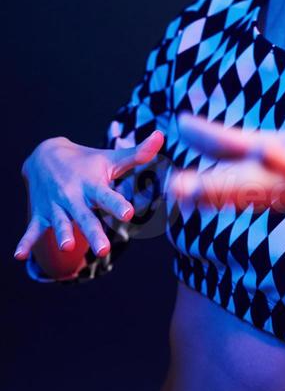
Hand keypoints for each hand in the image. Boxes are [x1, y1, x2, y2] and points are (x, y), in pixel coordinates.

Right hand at [15, 131, 164, 259]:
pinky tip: (18, 255)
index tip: (128, 213)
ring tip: (67, 247)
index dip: (117, 204)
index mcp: (92, 185)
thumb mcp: (111, 158)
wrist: (46, 155)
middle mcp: (74, 196)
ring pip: (60, 223)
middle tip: (104, 250)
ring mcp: (56, 206)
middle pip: (85, 216)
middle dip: (93, 232)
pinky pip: (32, 229)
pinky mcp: (41, 214)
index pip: (107, 196)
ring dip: (62, 234)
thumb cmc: (87, 162)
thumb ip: (138, 154)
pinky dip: (24, 241)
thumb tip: (161, 135)